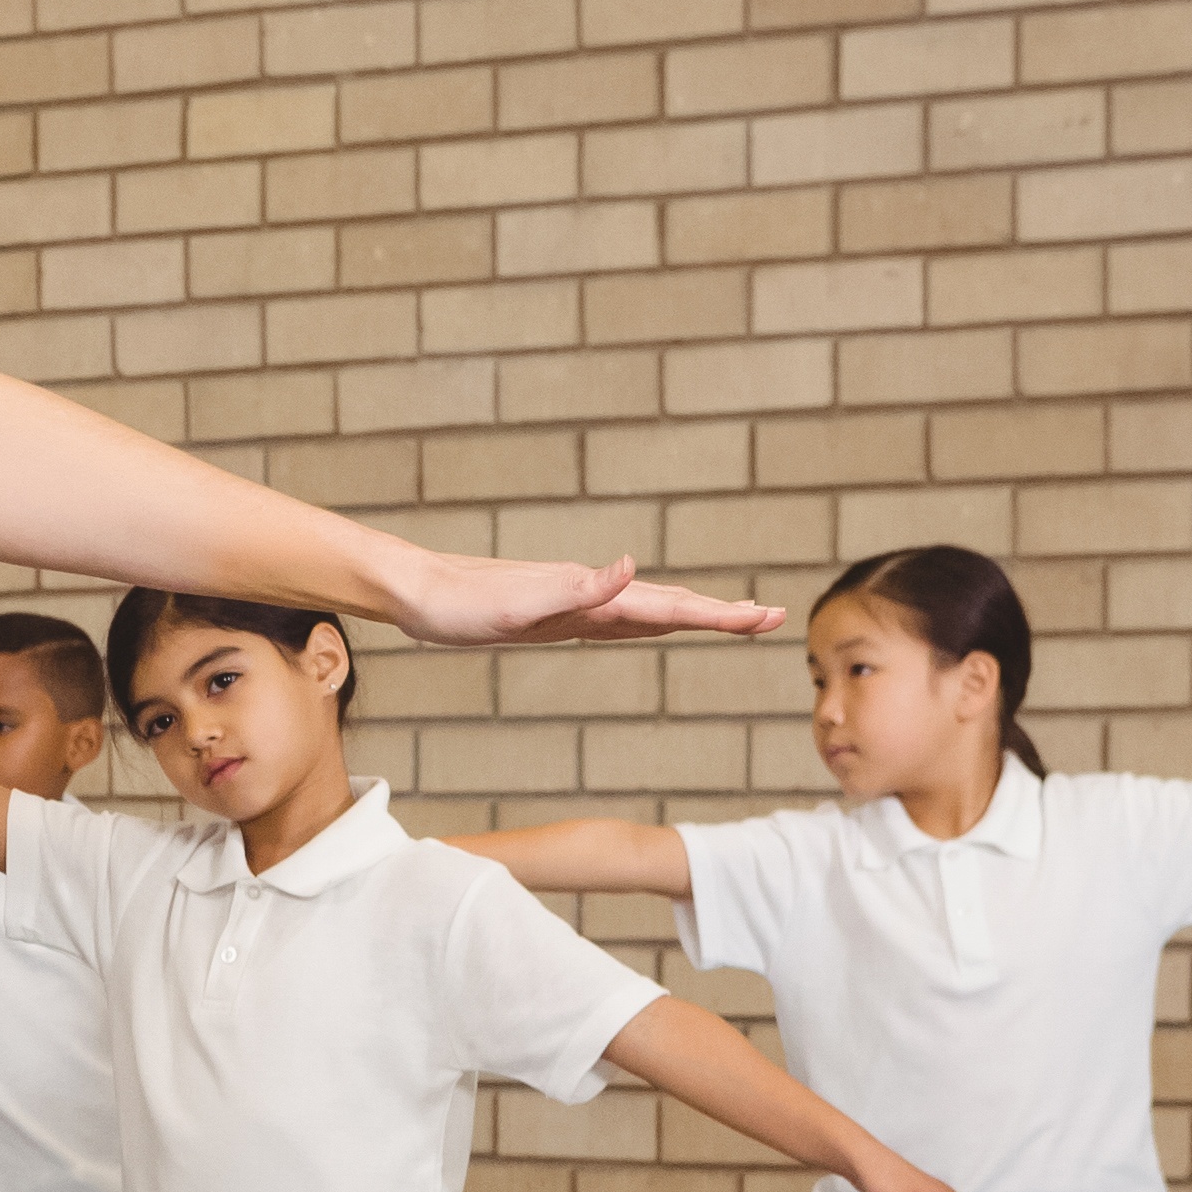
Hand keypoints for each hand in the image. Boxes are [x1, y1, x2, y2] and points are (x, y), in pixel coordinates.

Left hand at [381, 549, 783, 647]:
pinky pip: (616, 620)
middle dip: (721, 613)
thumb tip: (630, 567)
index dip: (717, 615)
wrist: (419, 592)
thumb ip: (577, 587)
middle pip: (669, 605)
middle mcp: (591, 597)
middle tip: (772, 617)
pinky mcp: (555, 615)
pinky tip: (651, 623)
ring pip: (648, 610)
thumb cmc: (462, 604)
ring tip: (733, 617)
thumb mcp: (517, 605)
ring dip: (692, 614)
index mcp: (591, 598)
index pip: (668, 608)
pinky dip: (648, 622)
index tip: (764, 617)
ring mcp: (575, 605)